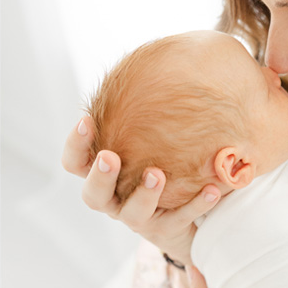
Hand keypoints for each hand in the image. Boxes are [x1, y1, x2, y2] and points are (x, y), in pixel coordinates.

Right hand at [62, 115, 220, 264]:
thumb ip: (147, 110)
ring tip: (158, 174)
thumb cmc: (158, 165)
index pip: (74, 163)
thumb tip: (175, 56)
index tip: (86, 120)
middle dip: (100, 176)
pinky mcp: (167, 230)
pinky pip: (180, 219)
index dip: (75, 144)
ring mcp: (139, 218)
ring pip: (132, 213)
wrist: (183, 218)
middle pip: (93, 195)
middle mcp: (113, 199)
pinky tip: (212, 189)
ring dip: (143, 194)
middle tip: (111, 157)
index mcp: (102, 175)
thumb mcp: (145, 141)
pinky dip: (194, 205)